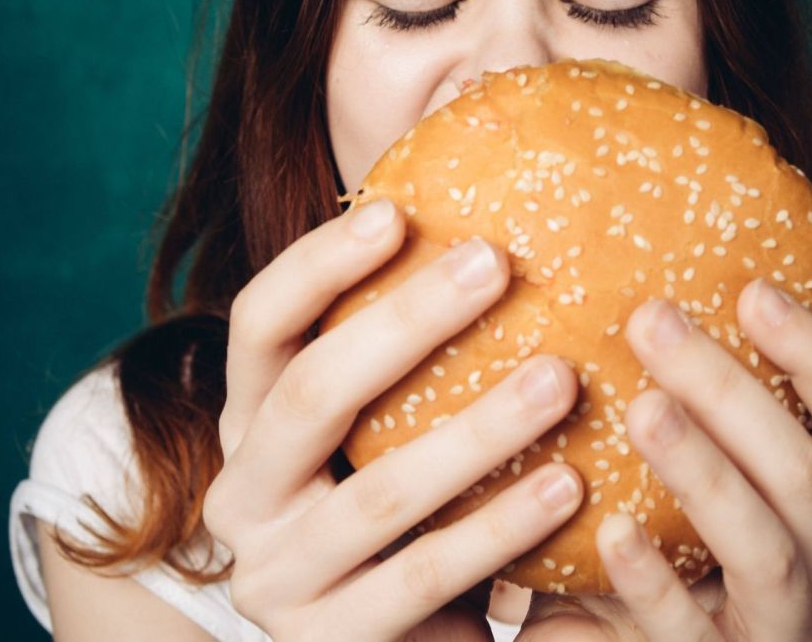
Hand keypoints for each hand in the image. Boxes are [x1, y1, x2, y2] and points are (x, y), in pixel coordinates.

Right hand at [202, 198, 584, 640]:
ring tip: (560, 378)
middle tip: (494, 264)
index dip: (318, 263)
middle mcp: (243, 496)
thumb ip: (408, 354)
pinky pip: (423, 575)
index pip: (259, 324)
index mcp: (250, 423)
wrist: (392, 640)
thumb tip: (490, 234)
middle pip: (309, 395)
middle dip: (404, 324)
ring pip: (378, 493)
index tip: (398, 212)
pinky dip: (499, 528)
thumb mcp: (385, 424)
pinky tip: (568, 484)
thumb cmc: (405, 502)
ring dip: (476, 431)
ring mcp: (278, 578)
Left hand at [517, 279, 811, 641]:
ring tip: (642, 409)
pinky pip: (690, 630)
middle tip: (651, 320)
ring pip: (766, 548)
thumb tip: (623, 294)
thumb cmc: (656, 551)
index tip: (753, 289)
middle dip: (728, 389)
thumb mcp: (684, 480)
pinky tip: (613, 527)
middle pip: (804, 472)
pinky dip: (654, 578)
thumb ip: (681, 406)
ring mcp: (783, 633)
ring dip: (704, 470)